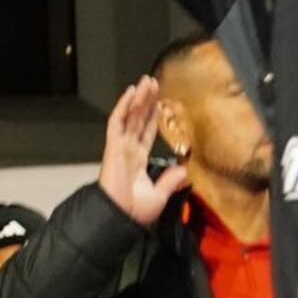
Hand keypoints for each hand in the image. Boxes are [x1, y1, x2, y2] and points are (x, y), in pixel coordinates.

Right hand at [100, 76, 191, 226]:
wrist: (118, 217)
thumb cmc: (134, 211)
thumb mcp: (159, 196)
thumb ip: (171, 182)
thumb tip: (184, 170)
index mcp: (137, 161)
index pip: (146, 133)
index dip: (153, 117)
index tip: (159, 103)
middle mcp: (128, 150)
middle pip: (138, 119)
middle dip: (146, 101)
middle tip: (153, 83)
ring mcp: (119, 146)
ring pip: (130, 116)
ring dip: (138, 98)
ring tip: (146, 81)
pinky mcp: (113, 146)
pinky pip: (118, 122)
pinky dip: (124, 106)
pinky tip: (131, 92)